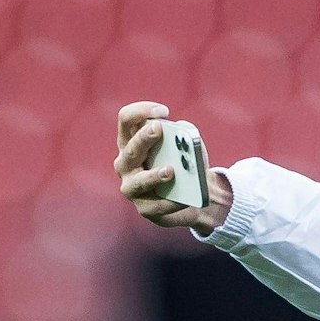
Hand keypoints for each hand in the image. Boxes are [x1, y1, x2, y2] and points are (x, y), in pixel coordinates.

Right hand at [115, 101, 233, 234]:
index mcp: (131, 141)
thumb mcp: (188, 147)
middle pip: (131, 148)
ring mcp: (131, 187)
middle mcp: (125, 163)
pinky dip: (172, 202)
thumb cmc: (184, 164)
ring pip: (139, 181)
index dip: (140, 111)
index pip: (126, 120)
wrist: (194, 196)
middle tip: (158, 128)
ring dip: (154, 176)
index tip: (163, 111)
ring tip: (170, 170)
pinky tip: (183, 200)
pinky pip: (157, 206)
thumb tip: (185, 136)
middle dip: (144, 138)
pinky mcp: (144, 208)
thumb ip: (185, 138)